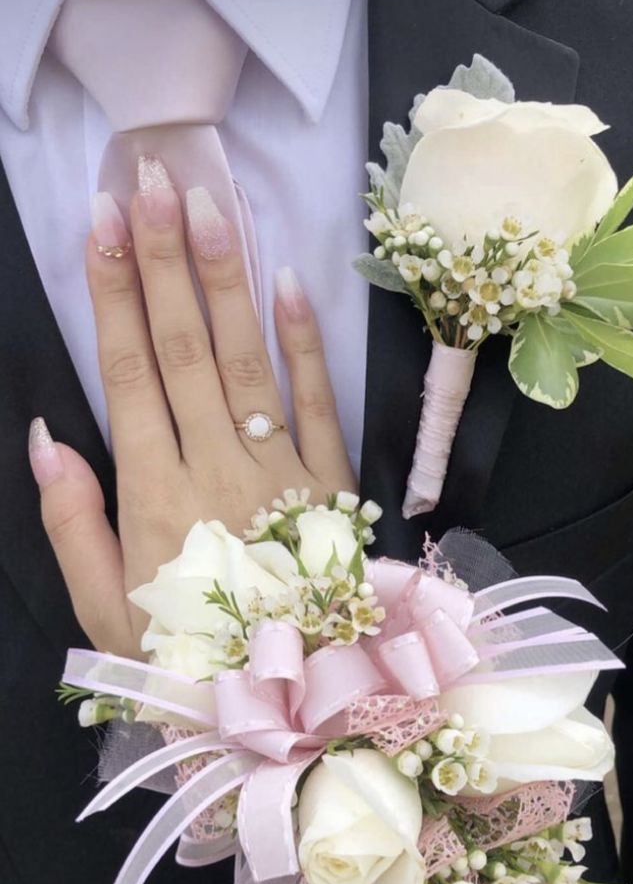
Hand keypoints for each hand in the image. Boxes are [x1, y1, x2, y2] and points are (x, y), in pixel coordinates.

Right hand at [30, 163, 354, 656]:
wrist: (304, 706)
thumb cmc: (193, 663)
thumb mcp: (110, 612)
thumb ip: (75, 525)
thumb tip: (46, 437)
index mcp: (157, 497)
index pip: (128, 374)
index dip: (113, 293)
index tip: (101, 221)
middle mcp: (219, 468)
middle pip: (184, 348)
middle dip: (164, 258)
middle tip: (151, 178)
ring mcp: (282, 470)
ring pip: (247, 359)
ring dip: (225, 278)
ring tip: (206, 202)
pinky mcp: (334, 483)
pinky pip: (320, 401)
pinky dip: (304, 341)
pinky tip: (288, 279)